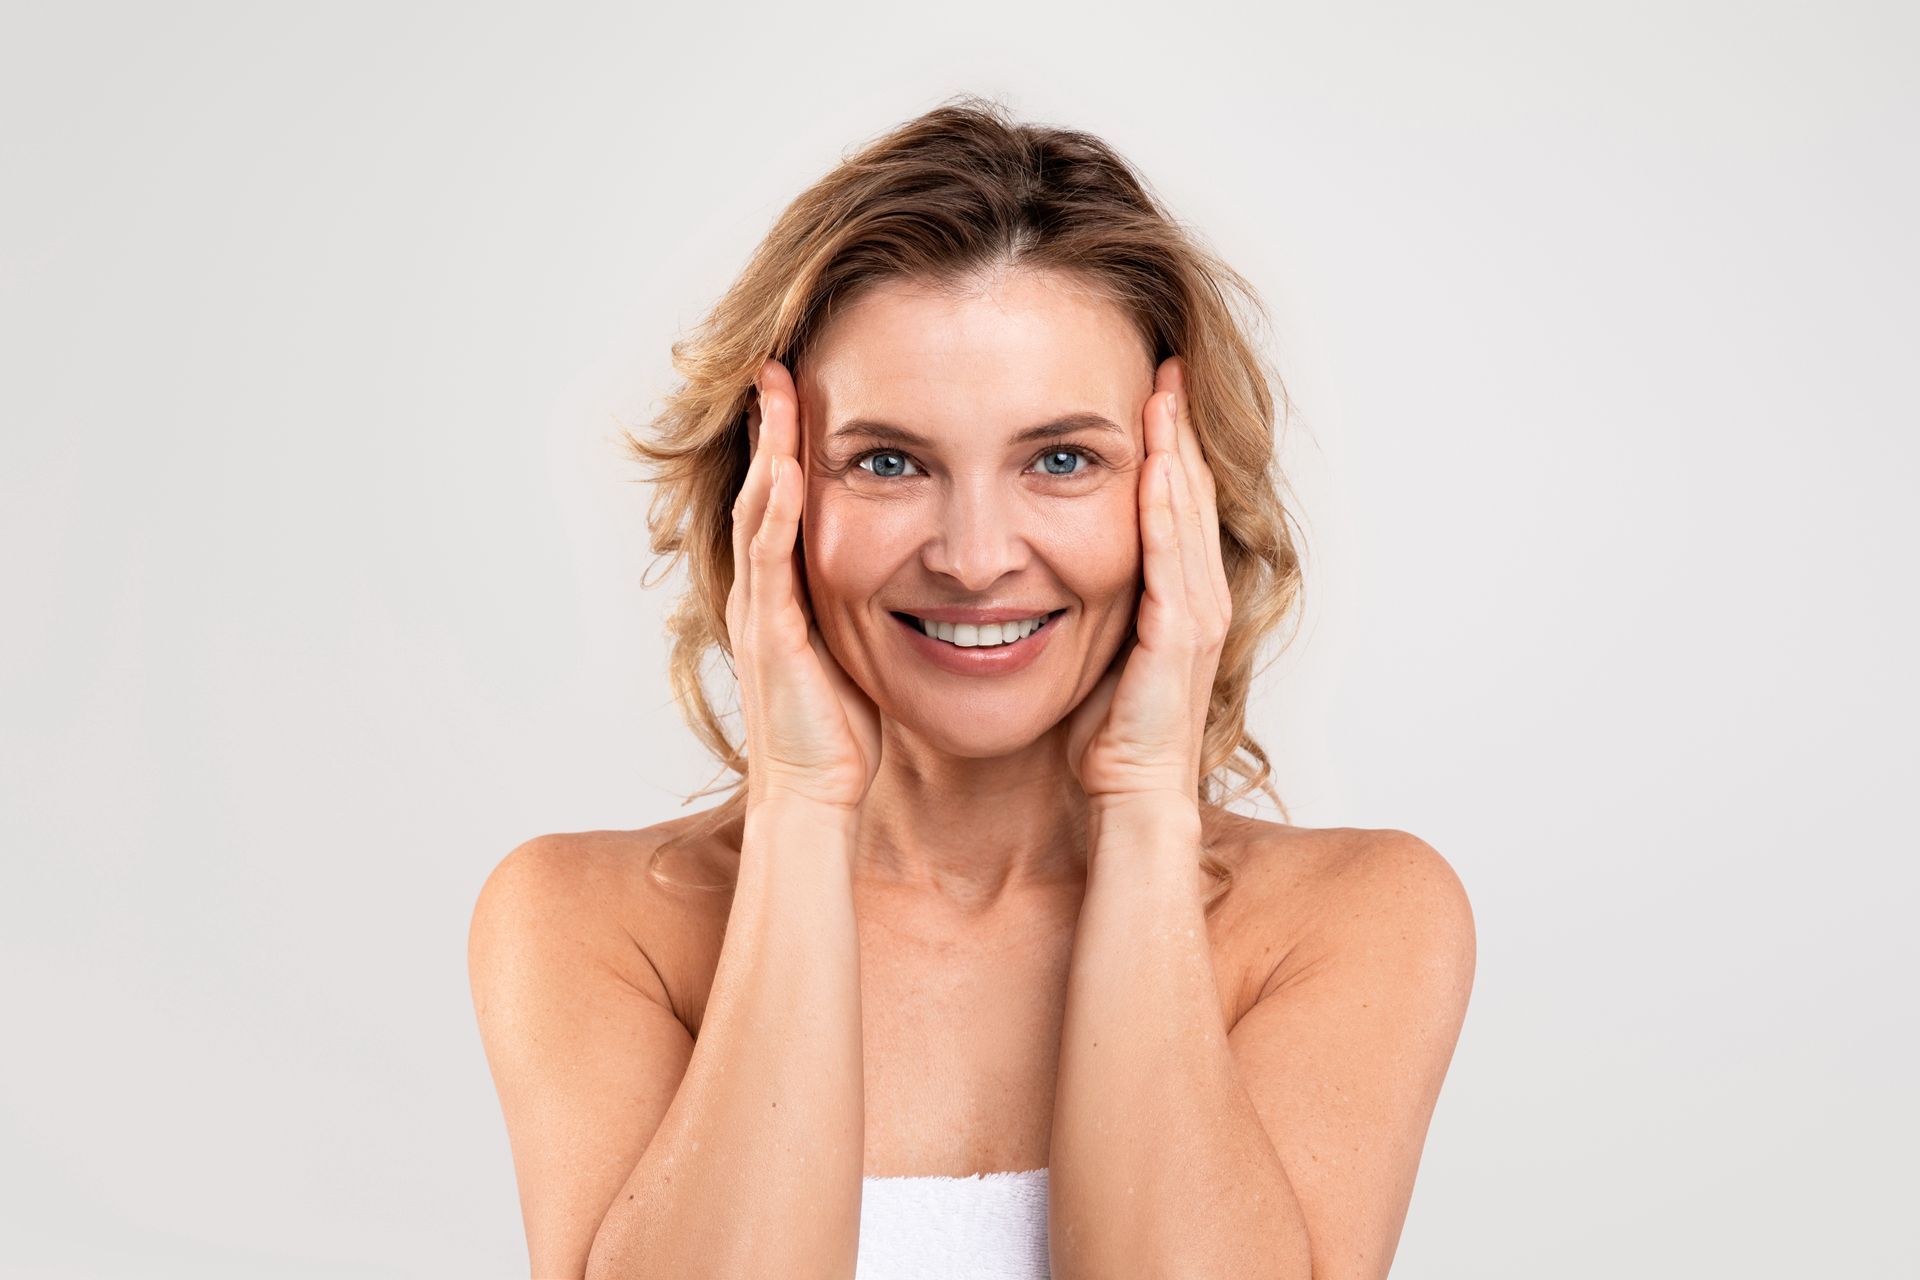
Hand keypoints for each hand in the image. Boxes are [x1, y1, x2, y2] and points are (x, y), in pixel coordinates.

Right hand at [728, 358, 882, 813]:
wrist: (815, 796)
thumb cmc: (843, 734)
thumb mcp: (860, 649)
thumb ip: (868, 607)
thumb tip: (914, 574)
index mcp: (785, 592)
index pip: (782, 500)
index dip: (788, 444)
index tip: (804, 389)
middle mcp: (762, 591)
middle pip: (758, 488)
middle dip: (767, 426)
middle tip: (775, 364)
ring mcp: (760, 609)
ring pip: (756, 508)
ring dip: (765, 447)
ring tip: (773, 388)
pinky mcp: (770, 633)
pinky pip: (768, 557)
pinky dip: (774, 507)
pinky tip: (783, 466)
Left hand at [1063, 356, 1230, 805]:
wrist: (1128, 797)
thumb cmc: (1105, 736)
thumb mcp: (1091, 649)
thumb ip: (1083, 602)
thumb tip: (1037, 564)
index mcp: (1176, 598)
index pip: (1173, 503)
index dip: (1166, 444)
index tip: (1148, 387)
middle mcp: (1195, 597)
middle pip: (1191, 493)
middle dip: (1178, 427)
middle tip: (1166, 362)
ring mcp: (1194, 615)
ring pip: (1188, 513)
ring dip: (1178, 448)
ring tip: (1165, 390)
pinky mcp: (1180, 636)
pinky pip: (1174, 556)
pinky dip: (1167, 505)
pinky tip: (1158, 463)